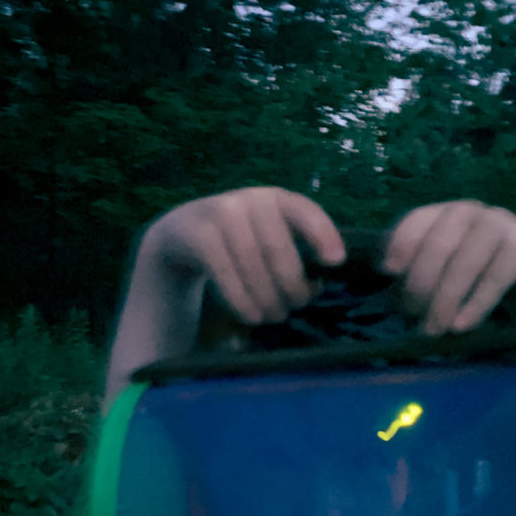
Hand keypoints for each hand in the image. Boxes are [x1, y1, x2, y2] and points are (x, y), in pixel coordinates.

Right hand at [143, 186, 346, 325]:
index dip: (322, 234)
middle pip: (278, 247)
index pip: (304, 211)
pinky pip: (224, 270)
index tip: (336, 262)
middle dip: (290, 284)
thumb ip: (291, 258)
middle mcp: (249, 199)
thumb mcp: (265, 243)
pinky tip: (250, 316)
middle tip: (292, 307)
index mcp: (275, 200)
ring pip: (252, 261)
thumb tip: (314, 286)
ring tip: (271, 316)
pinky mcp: (196, 233)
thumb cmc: (236, 246)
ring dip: (265, 296)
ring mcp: (219, 212)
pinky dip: (240, 297)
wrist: (178, 238)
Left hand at [380, 200, 515, 335]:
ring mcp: (502, 226)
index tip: (388, 273)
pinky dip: (476, 303)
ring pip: (466, 259)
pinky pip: (496, 276)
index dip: (400, 244)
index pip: (416, 220)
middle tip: (413, 316)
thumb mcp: (447, 274)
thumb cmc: (482, 280)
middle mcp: (472, 213)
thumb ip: (419, 274)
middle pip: (438, 242)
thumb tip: (389, 287)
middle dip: (421, 282)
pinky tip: (461, 325)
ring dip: (446, 298)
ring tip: (435, 329)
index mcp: (446, 215)